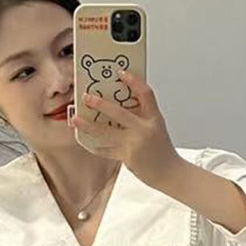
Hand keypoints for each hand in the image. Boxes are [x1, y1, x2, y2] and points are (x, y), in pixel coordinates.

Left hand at [68, 70, 180, 187]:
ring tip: (75, 120)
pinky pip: (106, 149)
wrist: (170, 173)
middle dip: (100, 104)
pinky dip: (96, 146)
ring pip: (106, 132)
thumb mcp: (156, 128)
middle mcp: (144, 129)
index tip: (121, 73)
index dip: (133, 81)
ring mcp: (135, 144)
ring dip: (88, 125)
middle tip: (87, 97)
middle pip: (118, 112)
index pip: (145, 93)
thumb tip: (118, 106)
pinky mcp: (127, 157)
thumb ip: (141, 117)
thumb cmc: (162, 150)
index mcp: (154, 118)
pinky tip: (87, 141)